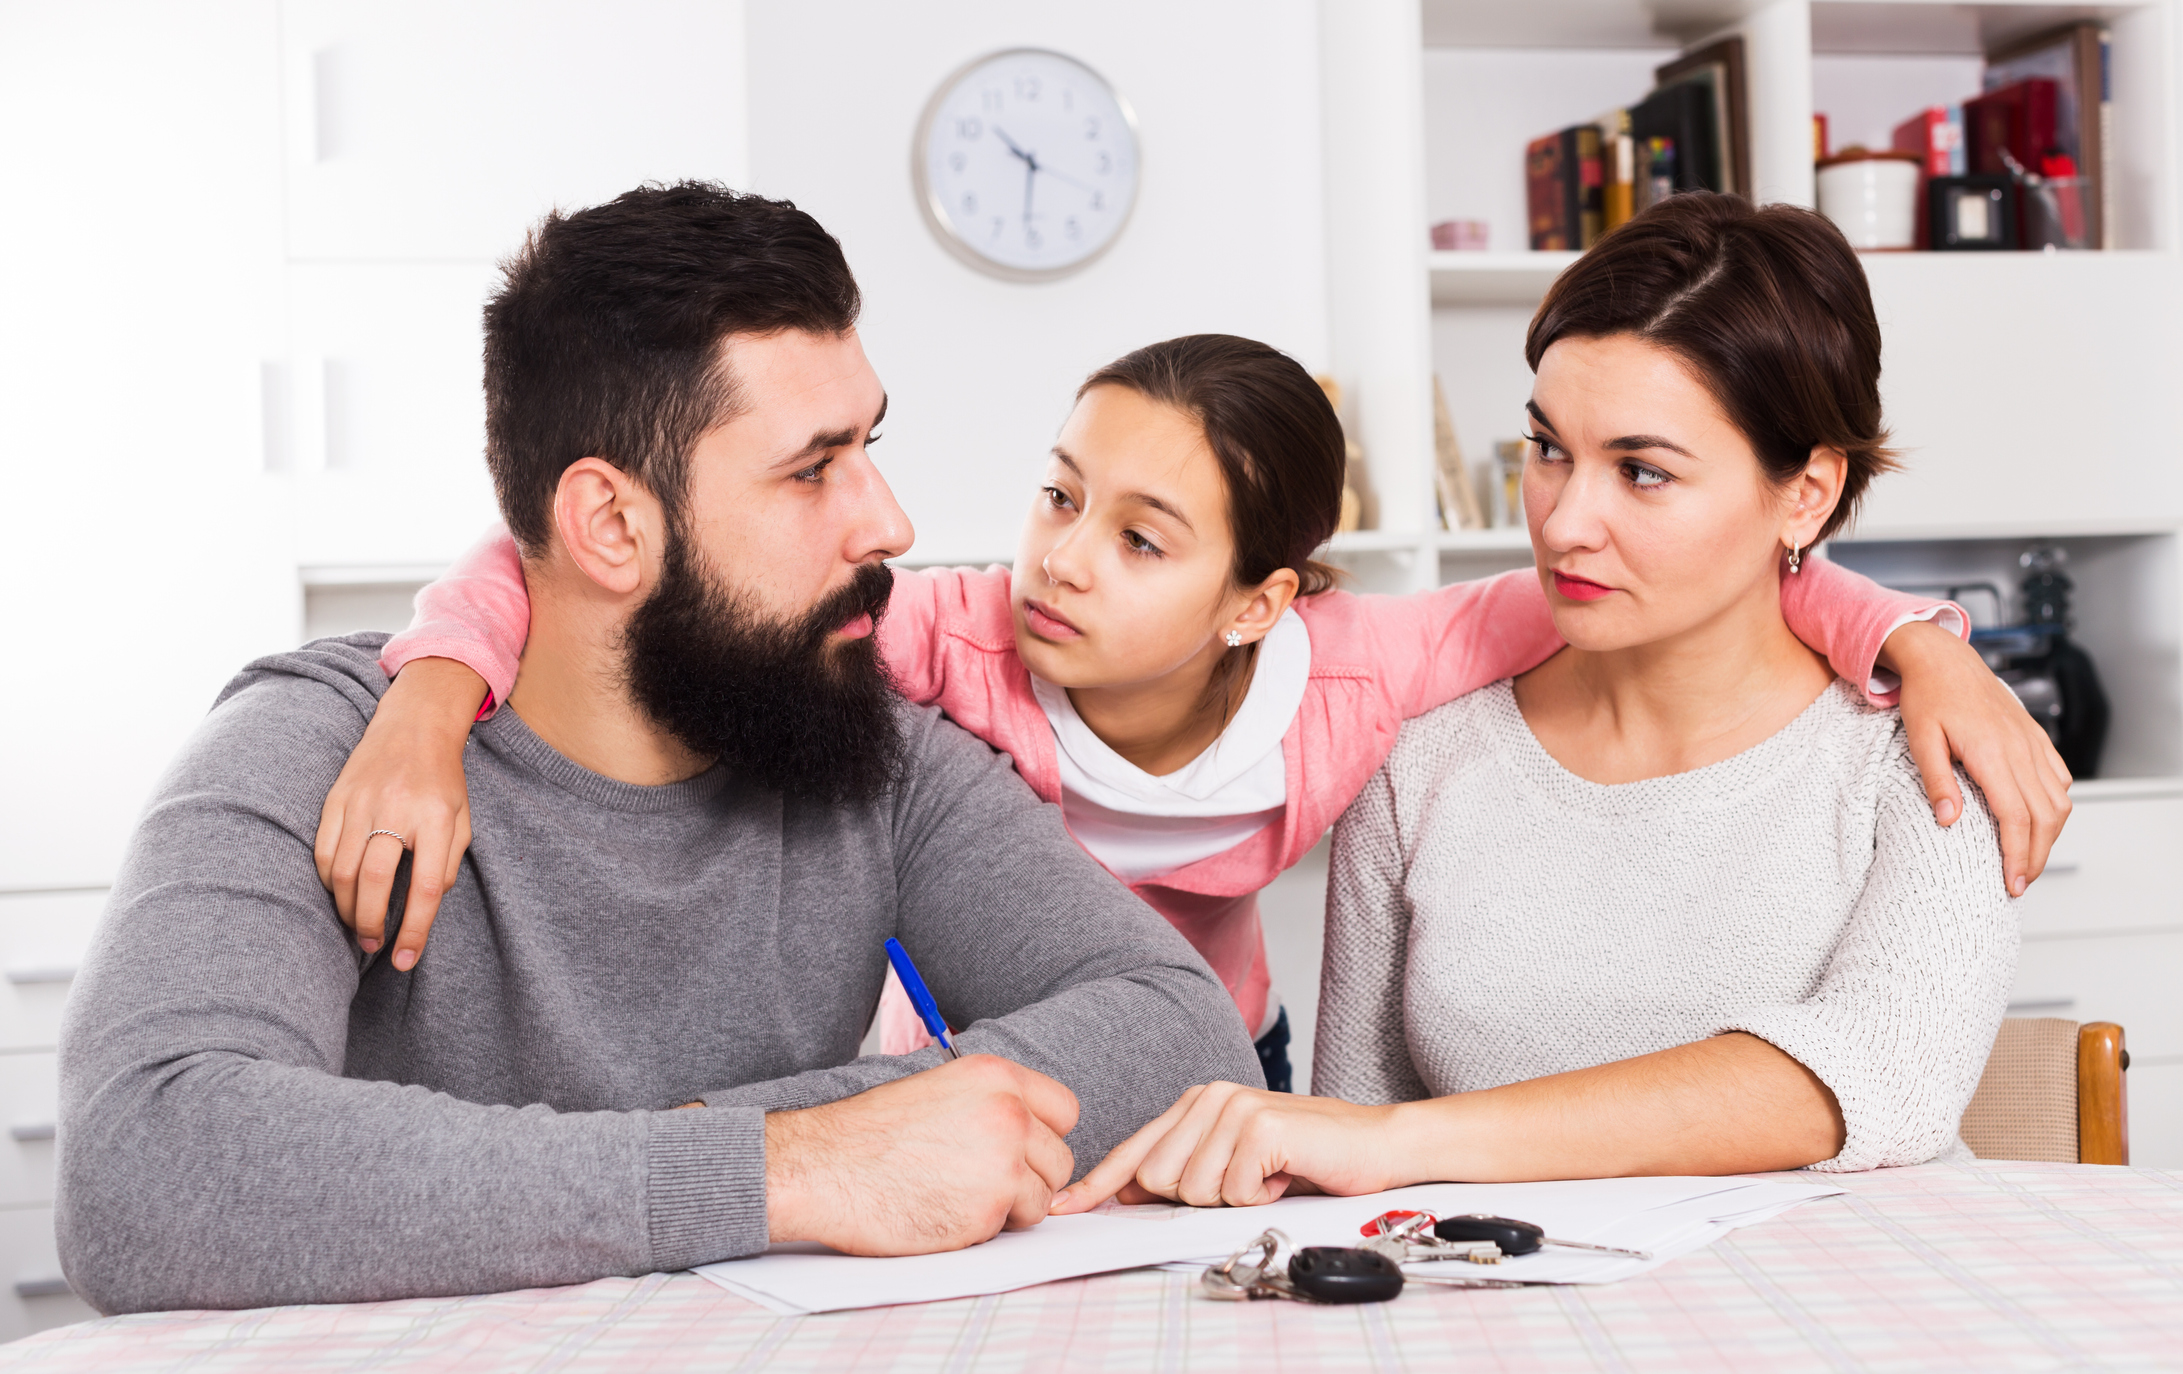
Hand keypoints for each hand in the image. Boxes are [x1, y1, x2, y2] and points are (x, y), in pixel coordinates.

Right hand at [313, 657, 488, 968]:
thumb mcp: (462, 820)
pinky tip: (342, 893)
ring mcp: (362, 802)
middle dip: (371, 923)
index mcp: (438, 818)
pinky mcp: (336, 799)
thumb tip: (425, 906)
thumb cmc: (443, 781)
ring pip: (343, 871)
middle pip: (375, 880)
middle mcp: (397, 810)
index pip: (426, 886)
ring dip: (347, 908)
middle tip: (375, 946)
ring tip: (359, 925)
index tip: (405, 960)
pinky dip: (330, 881)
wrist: (414, 725)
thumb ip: (446, 864)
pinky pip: (324, 851)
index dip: (416, 930)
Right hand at [765, 1055, 1078, 1254]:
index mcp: (995, 1076)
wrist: (822, 1168)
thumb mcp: (939, 1090)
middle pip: (1060, 1158)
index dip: (1044, 1135)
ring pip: (1044, 1197)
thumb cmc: (869, 1135)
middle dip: (1031, 1177)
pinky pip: (1013, 1227)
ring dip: (1012, 1206)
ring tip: (960, 1196)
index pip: (1065, 1109)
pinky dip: (987, 1228)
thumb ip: (990, 1103)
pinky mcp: (989, 1208)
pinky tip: (946, 1212)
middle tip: (984, 1182)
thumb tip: (1030, 1129)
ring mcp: (1003, 1162)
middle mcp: (1008, 1113)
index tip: (1022, 1149)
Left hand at [1048, 1082, 1400, 1213]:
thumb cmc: (1307, 1157)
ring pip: (1191, 1190)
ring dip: (1234, 1198)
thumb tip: (1128, 1195)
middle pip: (1156, 1179)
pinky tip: (1285, 1174)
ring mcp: (1233, 1108)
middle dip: (1196, 1199)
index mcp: (1196, 1103)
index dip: (1098, 1184)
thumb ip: (1184, 1170)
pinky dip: (1260, 1196)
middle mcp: (1208, 1098)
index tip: (1066, 1207)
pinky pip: (1232, 1191)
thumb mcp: (1236, 1163)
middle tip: (1246, 1182)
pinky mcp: (1259, 1126)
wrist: (1376, 1143)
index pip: (1135, 1150)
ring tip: (1268, 1176)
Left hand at [1882, 619, 2072, 894]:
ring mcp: (2032, 742)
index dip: (2017, 854)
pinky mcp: (2035, 737)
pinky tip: (2041, 821)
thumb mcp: (1920, 739)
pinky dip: (2056, 805)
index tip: (2012, 883)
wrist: (1944, 659)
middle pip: (2043, 817)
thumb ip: (1936, 780)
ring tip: (2030, 859)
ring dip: (2050, 835)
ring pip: (2059, 800)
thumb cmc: (1927, 697)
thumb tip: (1948, 821)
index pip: (2015, 817)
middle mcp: (2020, 749)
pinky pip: (2059, 777)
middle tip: (2020, 883)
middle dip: (2036, 856)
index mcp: (1991, 753)